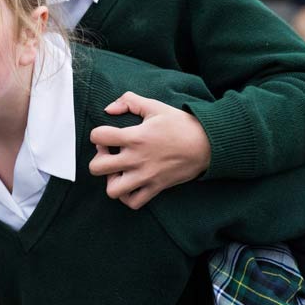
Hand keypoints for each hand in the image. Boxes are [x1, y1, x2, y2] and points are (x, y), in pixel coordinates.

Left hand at [89, 92, 210, 208]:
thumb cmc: (180, 124)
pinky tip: (130, 184)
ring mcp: (146, 176)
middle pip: (97, 167)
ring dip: (111, 181)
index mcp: (135, 137)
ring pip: (112, 190)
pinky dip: (127, 196)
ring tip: (119, 171)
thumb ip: (128, 101)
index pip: (98, 137)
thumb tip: (109, 109)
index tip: (107, 135)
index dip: (97, 135)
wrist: (207, 144)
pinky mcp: (156, 187)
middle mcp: (137, 159)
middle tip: (110, 154)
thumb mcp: (154, 106)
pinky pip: (133, 203)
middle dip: (98, 159)